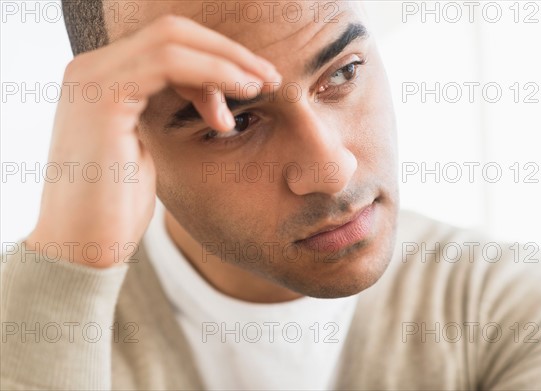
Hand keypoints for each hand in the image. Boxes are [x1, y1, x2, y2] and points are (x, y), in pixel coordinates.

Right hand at [26, 15, 280, 267]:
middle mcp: (92, 68)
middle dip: (228, 52)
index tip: (255, 81)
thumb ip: (167, 110)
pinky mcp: (103, 96)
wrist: (82, 246)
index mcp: (102, 78)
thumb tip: (210, 94)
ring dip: (227, 62)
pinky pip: (168, 64)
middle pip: (173, 32)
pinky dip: (212, 75)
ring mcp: (92, 77)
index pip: (167, 44)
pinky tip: (239, 100)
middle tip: (269, 78)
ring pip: (173, 40)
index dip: (216, 55)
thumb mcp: (148, 146)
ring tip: (261, 89)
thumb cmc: (117, 206)